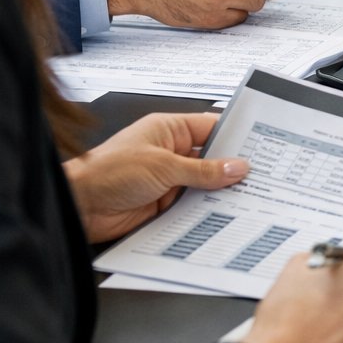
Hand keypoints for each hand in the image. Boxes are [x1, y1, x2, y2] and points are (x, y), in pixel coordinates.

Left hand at [63, 112, 247, 242]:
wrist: (79, 206)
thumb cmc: (108, 172)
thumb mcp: (162, 166)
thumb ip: (203, 170)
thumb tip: (237, 167)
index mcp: (168, 130)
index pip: (211, 128)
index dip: (236, 136)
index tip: (262, 144)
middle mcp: (170, 152)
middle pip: (211, 158)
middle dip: (233, 167)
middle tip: (263, 175)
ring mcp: (168, 179)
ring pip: (204, 184)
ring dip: (221, 192)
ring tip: (251, 197)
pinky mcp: (164, 204)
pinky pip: (193, 205)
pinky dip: (208, 210)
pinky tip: (226, 214)